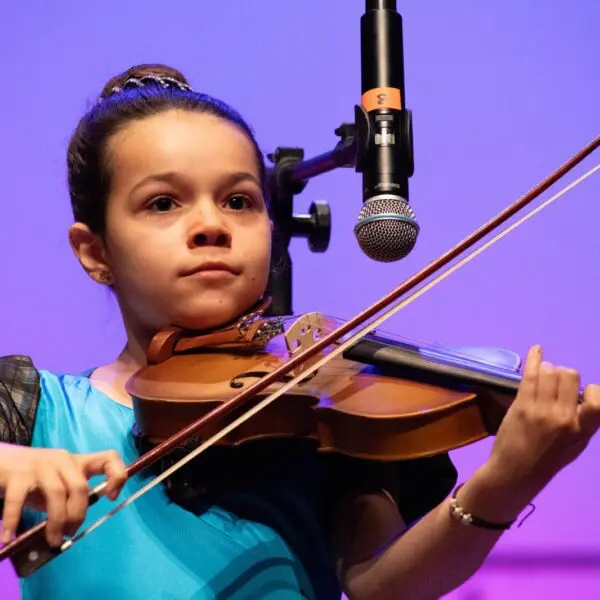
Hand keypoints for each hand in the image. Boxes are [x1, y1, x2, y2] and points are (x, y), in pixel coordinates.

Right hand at [0, 445, 126, 546]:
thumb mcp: (56, 485)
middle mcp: (63, 460)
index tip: (111, 496)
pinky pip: (19, 500)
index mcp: (77, 462)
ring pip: (57, 493)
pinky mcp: (18, 473)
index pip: (109, 458)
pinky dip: (14, 520)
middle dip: (77, 515)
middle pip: (80, 487)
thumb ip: (68, 499)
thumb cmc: (33, 478)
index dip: (117, 475)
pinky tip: (9, 536)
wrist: (0, 461)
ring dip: (56, 521)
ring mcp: (41, 464)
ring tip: (52, 539)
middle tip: (69, 533)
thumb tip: (73, 529)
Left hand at [487, 345, 599, 498]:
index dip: (590, 390)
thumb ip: (583, 421)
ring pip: (550, 372)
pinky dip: (534, 358)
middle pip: (570, 377)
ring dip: (548, 369)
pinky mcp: (521, 405)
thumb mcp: (575, 445)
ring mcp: (541, 410)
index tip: (581, 392)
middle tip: (555, 384)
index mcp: (582, 431)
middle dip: (564, 375)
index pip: (597, 401)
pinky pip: (530, 375)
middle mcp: (564, 419)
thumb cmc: (547, 459)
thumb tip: (586, 395)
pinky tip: (536, 350)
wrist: (516, 471)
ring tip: (544, 375)